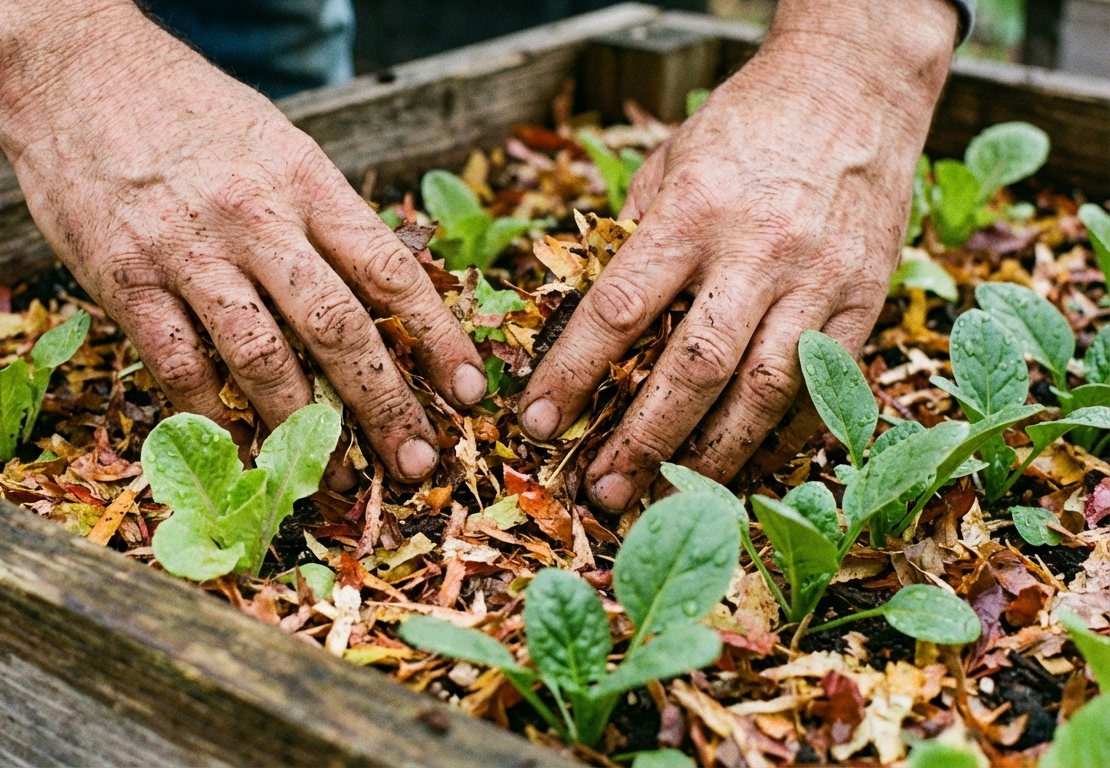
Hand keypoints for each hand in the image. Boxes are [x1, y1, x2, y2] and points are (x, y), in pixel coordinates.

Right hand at [0, 0, 487, 484]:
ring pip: (262, 358)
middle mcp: (253, 217)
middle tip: (416, 462)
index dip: (436, 338)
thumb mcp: (276, 140)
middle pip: (337, 328)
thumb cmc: (186, 107)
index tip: (469, 390)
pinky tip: (240, 449)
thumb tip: (383, 295)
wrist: (73, 67)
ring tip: (332, 476)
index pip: (389, 269)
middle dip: (385, 404)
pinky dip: (214, 416)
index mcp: (303, 178)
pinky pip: (180, 366)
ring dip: (305, 430)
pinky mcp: (124, 280)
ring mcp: (186, 252)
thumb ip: (323, 214)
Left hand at [518, 0, 959, 512]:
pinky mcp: (866, 301)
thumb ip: (631, 241)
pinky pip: (824, 389)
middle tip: (598, 492)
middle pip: (693, 367)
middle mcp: (759, 250)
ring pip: (763, 392)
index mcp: (695, 210)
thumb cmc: (744, 129)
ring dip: (710, 456)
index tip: (536, 421)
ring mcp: (821, 281)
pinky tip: (743, 470)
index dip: (573, 373)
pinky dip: (782, 440)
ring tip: (664, 496)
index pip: (619, 308)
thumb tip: (583, 325)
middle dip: (640, 440)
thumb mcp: (667, 163)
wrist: (854, 88)